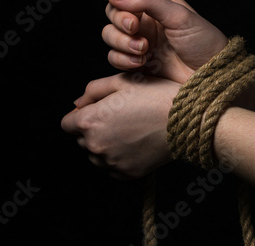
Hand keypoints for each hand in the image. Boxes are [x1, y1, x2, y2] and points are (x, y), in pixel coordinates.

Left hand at [60, 73, 179, 178]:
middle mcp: (96, 145)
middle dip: (92, 128)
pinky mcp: (126, 173)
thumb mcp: (123, 81)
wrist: (187, 121)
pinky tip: (135, 143)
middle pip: (80, 139)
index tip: (96, 110)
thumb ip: (93, 90)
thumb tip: (77, 103)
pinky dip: (118, 157)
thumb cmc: (155, 96)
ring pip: (95, 155)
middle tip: (118, 117)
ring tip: (128, 130)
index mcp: (91, 121)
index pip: (67, 123)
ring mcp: (111, 162)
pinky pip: (112, 167)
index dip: (79, 115)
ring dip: (104, 144)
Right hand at [98, 0, 227, 83]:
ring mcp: (138, 41)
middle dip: (120, 20)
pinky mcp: (135, 63)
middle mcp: (144, 19)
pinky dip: (123, 59)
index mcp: (156, 0)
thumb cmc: (203, 42)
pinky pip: (114, 57)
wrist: (210, 76)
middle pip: (112, 12)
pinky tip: (141, 62)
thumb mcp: (179, 15)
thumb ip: (147, 1)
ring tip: (144, 50)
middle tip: (136, 27)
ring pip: (110, 35)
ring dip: (122, 42)